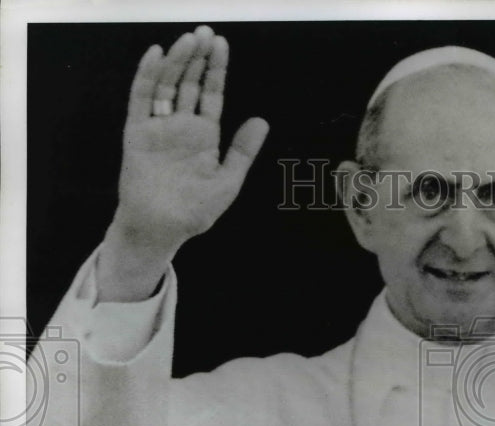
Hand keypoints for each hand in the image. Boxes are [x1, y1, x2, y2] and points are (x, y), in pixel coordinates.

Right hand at [99, 26, 268, 300]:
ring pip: (167, 86)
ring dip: (176, 61)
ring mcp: (158, 128)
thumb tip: (262, 120)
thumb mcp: (228, 181)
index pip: (210, 94)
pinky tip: (157, 55)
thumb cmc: (195, 211)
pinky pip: (141, 100)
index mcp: (203, 136)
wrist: (162, 229)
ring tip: (189, 39)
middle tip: (205, 31)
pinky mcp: (137, 133)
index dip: (216, 70)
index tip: (222, 44)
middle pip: (188, 83)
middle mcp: (180, 126)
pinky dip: (148, 77)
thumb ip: (243, 151)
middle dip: (197, 57)